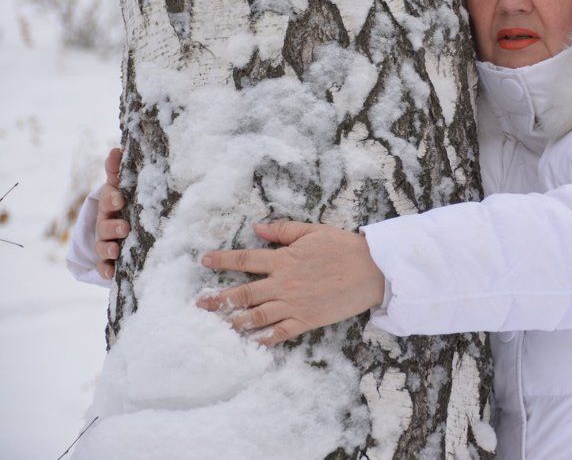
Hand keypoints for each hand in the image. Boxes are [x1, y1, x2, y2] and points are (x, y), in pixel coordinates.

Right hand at [95, 147, 128, 279]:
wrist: (117, 228)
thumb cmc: (123, 204)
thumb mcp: (121, 188)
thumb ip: (117, 171)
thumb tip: (117, 148)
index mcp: (111, 205)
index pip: (109, 200)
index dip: (112, 199)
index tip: (120, 199)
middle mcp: (105, 224)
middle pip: (105, 225)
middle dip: (113, 226)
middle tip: (125, 227)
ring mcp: (105, 242)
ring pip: (103, 246)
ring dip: (108, 248)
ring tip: (116, 250)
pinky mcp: (108, 260)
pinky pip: (104, 267)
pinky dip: (106, 270)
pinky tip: (110, 273)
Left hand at [197, 221, 385, 346]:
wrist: (372, 270)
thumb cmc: (344, 247)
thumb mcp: (313, 231)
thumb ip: (283, 230)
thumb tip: (256, 227)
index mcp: (284, 259)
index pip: (245, 260)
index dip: (222, 260)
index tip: (204, 261)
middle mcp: (283, 283)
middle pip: (243, 293)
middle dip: (219, 299)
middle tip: (200, 305)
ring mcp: (294, 304)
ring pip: (256, 316)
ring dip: (234, 321)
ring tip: (216, 326)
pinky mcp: (306, 320)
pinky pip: (279, 333)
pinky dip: (262, 340)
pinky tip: (249, 343)